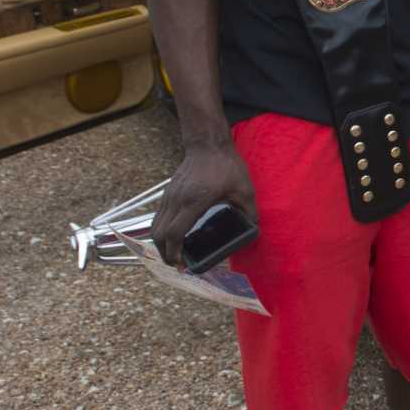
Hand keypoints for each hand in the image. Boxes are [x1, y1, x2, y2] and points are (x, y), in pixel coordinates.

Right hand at [151, 141, 255, 266]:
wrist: (208, 144)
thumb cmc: (227, 166)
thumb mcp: (245, 190)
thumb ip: (250, 212)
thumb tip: (254, 231)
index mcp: (194, 202)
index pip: (175, 233)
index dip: (174, 253)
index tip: (182, 265)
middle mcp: (176, 201)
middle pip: (159, 234)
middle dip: (165, 254)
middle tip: (178, 265)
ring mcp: (169, 197)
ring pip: (155, 226)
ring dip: (161, 244)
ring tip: (174, 255)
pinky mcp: (167, 194)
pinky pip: (158, 218)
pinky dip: (162, 231)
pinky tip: (174, 237)